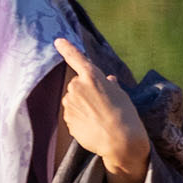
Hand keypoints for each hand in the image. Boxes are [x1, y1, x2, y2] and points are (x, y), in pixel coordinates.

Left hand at [58, 35, 149, 182]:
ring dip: (82, 106)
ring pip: (73, 101)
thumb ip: (110, 85)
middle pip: (76, 85)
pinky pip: (72, 116)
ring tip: (99, 118)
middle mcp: (76, 87)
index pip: (76, 58)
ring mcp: (69, 104)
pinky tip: (93, 127)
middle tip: (102, 104)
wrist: (119, 141)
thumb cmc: (124, 114)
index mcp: (91, 76)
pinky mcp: (67, 120)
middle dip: (85, 92)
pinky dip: (80, 119)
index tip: (58, 41)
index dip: (67, 48)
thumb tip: (108, 79)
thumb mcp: (121, 94)